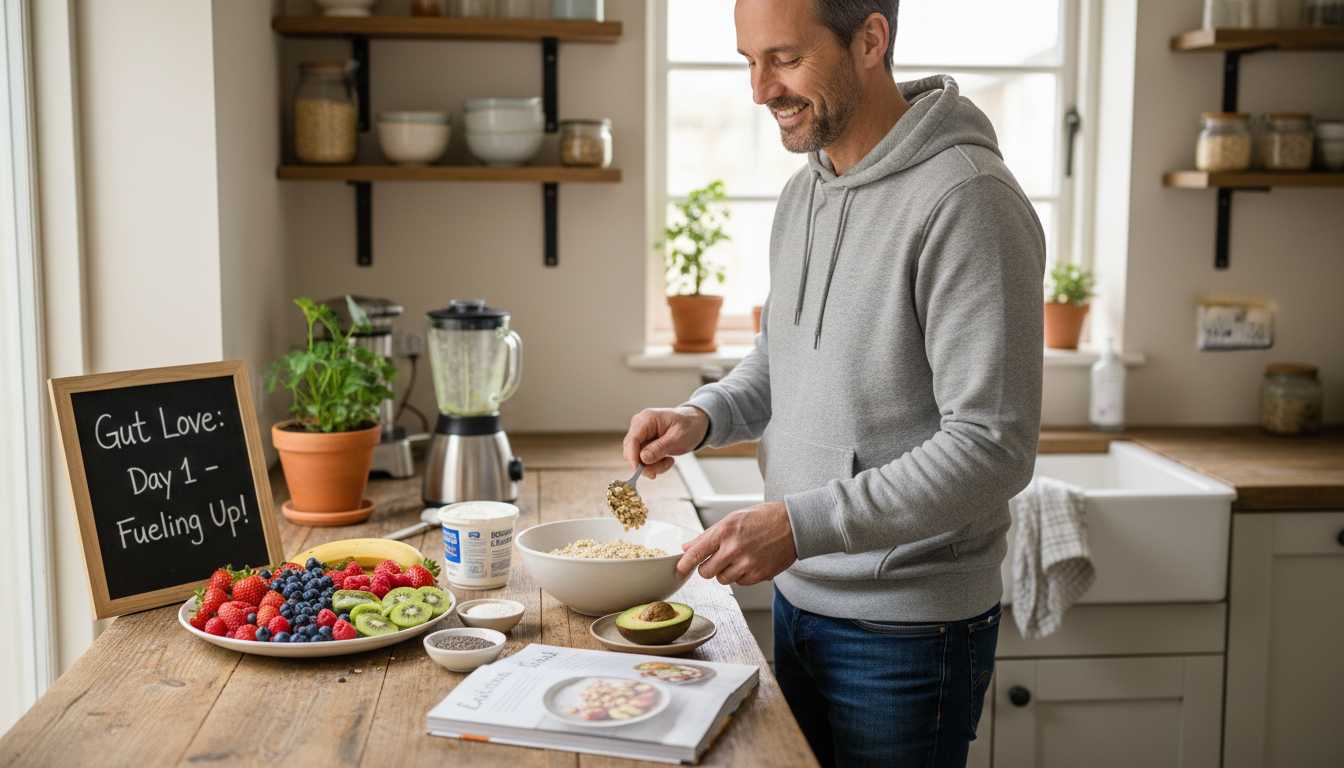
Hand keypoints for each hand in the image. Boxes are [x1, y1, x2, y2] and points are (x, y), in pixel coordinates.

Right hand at [621, 406, 708, 478]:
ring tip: (670, 461)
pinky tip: (667, 459)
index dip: (633, 457)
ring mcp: (641, 435)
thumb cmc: (689, 426)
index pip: (632, 440)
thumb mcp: (678, 438)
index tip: (639, 471)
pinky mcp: (644, 444)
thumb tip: (643, 458)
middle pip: (631, 451)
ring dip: (653, 465)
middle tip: (665, 466)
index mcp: (646, 419)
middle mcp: (640, 426)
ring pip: (637, 459)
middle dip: (646, 464)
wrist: (696, 424)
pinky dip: (655, 464)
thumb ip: (660, 448)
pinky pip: (643, 460)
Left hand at [676, 501, 796, 584]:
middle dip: (708, 567)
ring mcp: (747, 564)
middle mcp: (734, 549)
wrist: (793, 525)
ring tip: (738, 558)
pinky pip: (740, 583)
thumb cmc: (763, 518)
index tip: (679, 569)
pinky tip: (750, 562)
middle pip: (706, 572)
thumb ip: (708, 536)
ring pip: (722, 579)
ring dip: (725, 572)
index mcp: (725, 531)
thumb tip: (687, 547)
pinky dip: (741, 575)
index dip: (685, 563)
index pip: (696, 553)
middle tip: (717, 559)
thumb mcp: (732, 519)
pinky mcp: (758, 575)